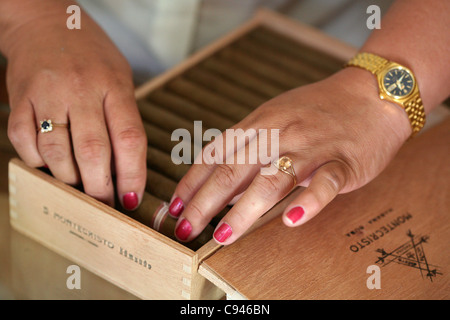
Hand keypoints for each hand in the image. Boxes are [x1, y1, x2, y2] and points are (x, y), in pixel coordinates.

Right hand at [5, 6, 146, 207]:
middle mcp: (81, 90)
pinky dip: (38, 162)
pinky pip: (24, 142)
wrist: (46, 23)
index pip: (129, 138)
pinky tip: (50, 164)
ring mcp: (47, 94)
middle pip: (93, 151)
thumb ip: (124, 119)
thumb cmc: (91, 57)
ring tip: (80, 187)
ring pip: (57, 152)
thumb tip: (126, 171)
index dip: (132, 174)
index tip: (132, 199)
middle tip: (104, 204)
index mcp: (114, 85)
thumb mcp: (121, 79)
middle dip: (101, 188)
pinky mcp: (20, 99)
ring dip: (70, 179)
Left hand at [169, 67, 411, 244]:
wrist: (371, 93)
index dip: (193, 182)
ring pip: (272, 179)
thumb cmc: (318, 110)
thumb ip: (249, 148)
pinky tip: (292, 220)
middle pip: (235, 170)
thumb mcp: (275, 118)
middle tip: (185, 229)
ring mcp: (311, 147)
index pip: (216, 154)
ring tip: (223, 235)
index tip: (175, 207)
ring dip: (244, 210)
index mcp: (260, 123)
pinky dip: (309, 202)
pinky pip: (324, 183)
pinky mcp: (343, 161)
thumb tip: (222, 186)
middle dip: (205, 202)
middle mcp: (280, 133)